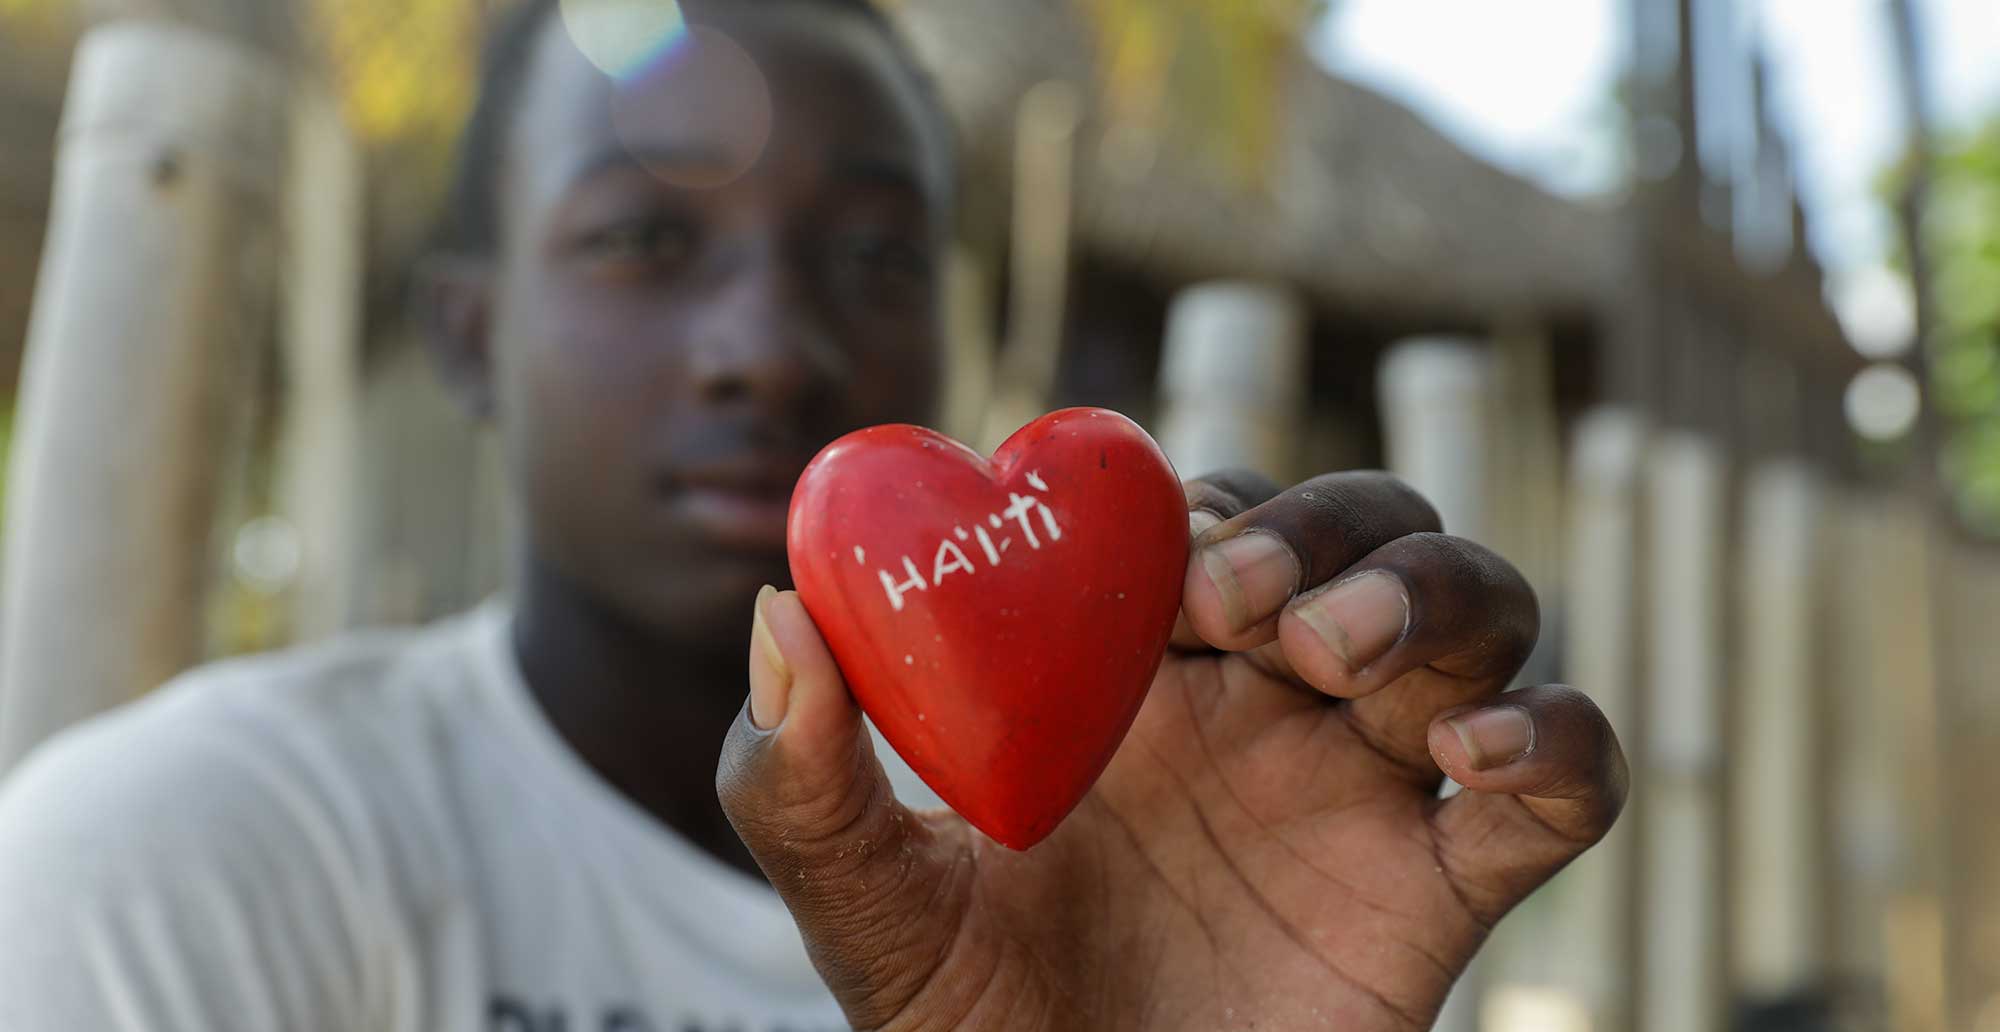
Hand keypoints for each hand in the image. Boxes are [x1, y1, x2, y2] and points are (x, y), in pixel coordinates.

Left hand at [718, 471, 1627, 1030]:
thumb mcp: (866, 912)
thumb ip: (805, 779)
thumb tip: (777, 614)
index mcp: (1142, 680)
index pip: (1212, 515)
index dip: (1208, 499)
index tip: (1164, 555)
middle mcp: (1269, 710)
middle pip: (1368, 529)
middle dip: (1326, 528)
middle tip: (1240, 606)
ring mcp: (1369, 788)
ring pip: (1483, 608)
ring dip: (1434, 592)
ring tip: (1336, 656)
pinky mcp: (1450, 885)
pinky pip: (1574, 776)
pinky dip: (1560, 735)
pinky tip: (1474, 755)